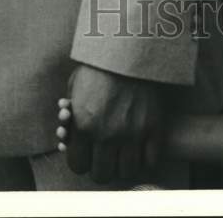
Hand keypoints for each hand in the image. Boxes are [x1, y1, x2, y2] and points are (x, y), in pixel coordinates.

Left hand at [65, 65, 164, 183]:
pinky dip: (145, 159)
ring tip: (123, 153)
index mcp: (83, 124)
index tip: (87, 154)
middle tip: (105, 156)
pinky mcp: (154, 128)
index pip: (78, 166)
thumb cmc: (101, 65)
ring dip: (123, 165)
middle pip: (102, 174)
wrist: (131, 47)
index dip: (82, 161)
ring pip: (126, 172)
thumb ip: (72, 114)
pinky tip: (141, 149)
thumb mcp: (76, 86)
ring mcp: (132, 133)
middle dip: (101, 167)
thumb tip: (68, 133)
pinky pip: (150, 161)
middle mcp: (106, 134)